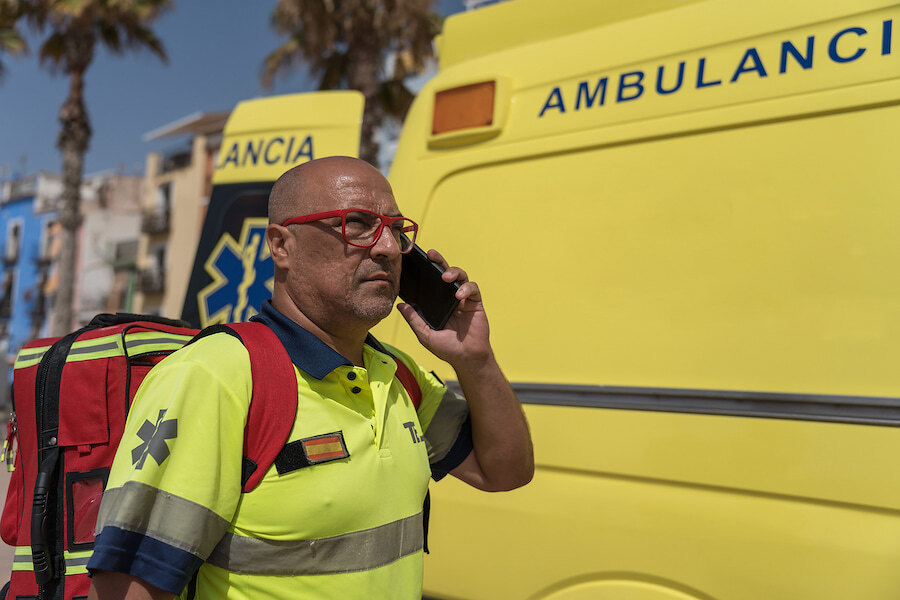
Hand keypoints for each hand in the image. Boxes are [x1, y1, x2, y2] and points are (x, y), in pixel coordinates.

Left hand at [396, 249, 492, 369]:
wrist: (466, 359)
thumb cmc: (447, 348)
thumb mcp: (425, 334)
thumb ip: (413, 319)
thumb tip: (400, 305)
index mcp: (437, 302)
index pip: (431, 281)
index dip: (425, 270)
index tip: (416, 261)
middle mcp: (450, 297)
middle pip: (445, 272)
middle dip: (439, 261)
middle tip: (431, 254)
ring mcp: (463, 299)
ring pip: (461, 276)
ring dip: (454, 272)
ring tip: (445, 277)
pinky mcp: (475, 303)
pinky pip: (473, 288)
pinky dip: (466, 288)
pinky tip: (458, 295)